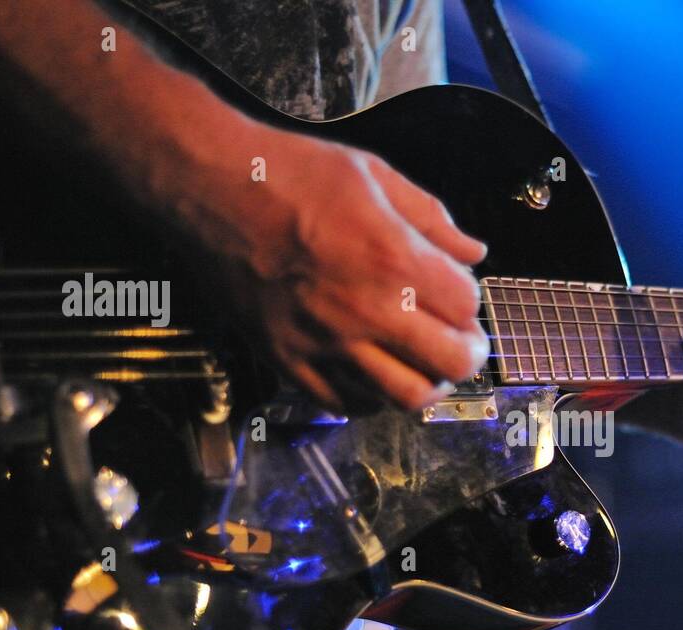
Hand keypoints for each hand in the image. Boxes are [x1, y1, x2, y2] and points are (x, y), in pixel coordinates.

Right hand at [198, 134, 489, 410]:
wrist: (209, 186)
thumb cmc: (288, 172)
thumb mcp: (373, 174)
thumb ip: (431, 217)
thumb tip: (473, 250)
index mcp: (393, 258)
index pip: (466, 308)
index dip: (470, 303)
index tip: (458, 295)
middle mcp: (364, 309)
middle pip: (449, 363)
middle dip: (465, 354)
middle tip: (460, 345)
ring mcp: (325, 341)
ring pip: (403, 397)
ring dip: (425, 384)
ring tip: (421, 366)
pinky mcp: (287, 359)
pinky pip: (343, 404)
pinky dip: (370, 397)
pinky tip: (373, 375)